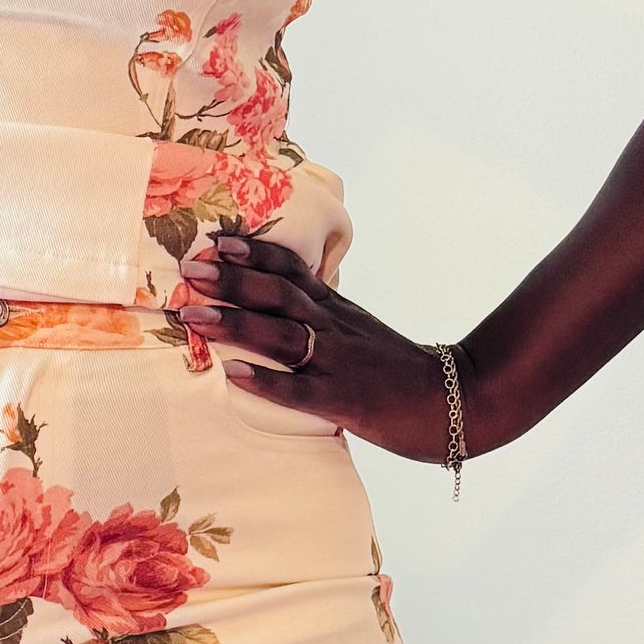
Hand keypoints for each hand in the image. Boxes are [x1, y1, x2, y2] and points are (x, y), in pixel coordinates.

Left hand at [178, 234, 472, 463]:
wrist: (455, 401)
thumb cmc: (399, 372)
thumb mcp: (358, 331)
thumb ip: (320, 317)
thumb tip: (276, 305)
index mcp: (336, 310)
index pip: (292, 270)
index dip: (253, 253)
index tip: (215, 241)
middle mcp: (334, 328)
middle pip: (279, 295)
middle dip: (231, 280)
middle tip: (189, 269)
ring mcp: (339, 363)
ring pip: (282, 336)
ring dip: (236, 323)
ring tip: (194, 315)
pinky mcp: (345, 402)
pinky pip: (299, 391)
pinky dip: (266, 382)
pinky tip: (232, 375)